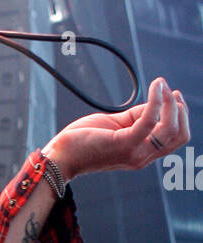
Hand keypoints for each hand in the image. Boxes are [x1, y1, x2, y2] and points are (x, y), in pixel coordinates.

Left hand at [44, 78, 189, 181]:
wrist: (61, 157)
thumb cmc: (84, 140)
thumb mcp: (117, 125)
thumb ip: (137, 117)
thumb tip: (154, 103)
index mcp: (142, 154)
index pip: (175, 139)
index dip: (181, 117)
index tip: (173, 96)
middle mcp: (143, 157)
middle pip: (180, 136)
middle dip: (181, 110)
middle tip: (171, 91)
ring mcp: (135, 153)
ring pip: (170, 129)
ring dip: (170, 103)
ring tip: (161, 85)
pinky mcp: (124, 144)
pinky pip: (150, 120)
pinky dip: (156, 100)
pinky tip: (155, 87)